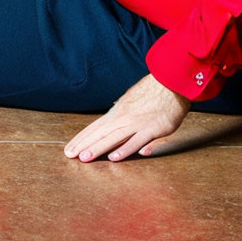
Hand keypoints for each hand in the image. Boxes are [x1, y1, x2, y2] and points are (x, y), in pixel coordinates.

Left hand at [64, 72, 191, 162]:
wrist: (172, 82)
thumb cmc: (154, 92)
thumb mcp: (132, 100)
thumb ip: (123, 112)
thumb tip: (113, 115)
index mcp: (118, 111)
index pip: (96, 126)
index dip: (83, 138)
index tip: (70, 148)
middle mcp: (124, 117)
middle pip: (101, 132)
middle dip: (84, 144)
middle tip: (69, 155)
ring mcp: (137, 123)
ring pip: (114, 137)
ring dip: (98, 148)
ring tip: (85, 158)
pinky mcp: (152, 128)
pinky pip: (136, 141)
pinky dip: (125, 149)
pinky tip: (114, 158)